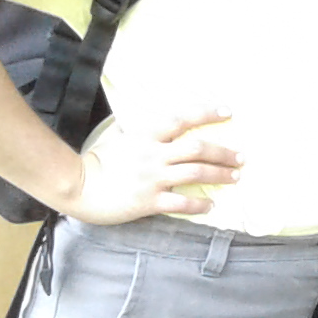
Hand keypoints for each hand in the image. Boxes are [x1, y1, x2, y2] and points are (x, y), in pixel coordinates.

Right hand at [65, 109, 240, 224]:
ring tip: (235, 177)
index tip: (228, 112)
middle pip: (198, 149)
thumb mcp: (115, 137)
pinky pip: (182, 203)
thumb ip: (135, 130)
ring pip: (196, 173)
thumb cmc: (94, 161)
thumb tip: (145, 122)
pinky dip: (200, 204)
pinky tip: (211, 205)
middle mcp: (153, 155)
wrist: (75, 187)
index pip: (182, 119)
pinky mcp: (149, 201)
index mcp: (145, 136)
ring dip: (220, 175)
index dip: (207, 113)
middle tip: (241, 157)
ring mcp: (152, 179)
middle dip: (224, 152)